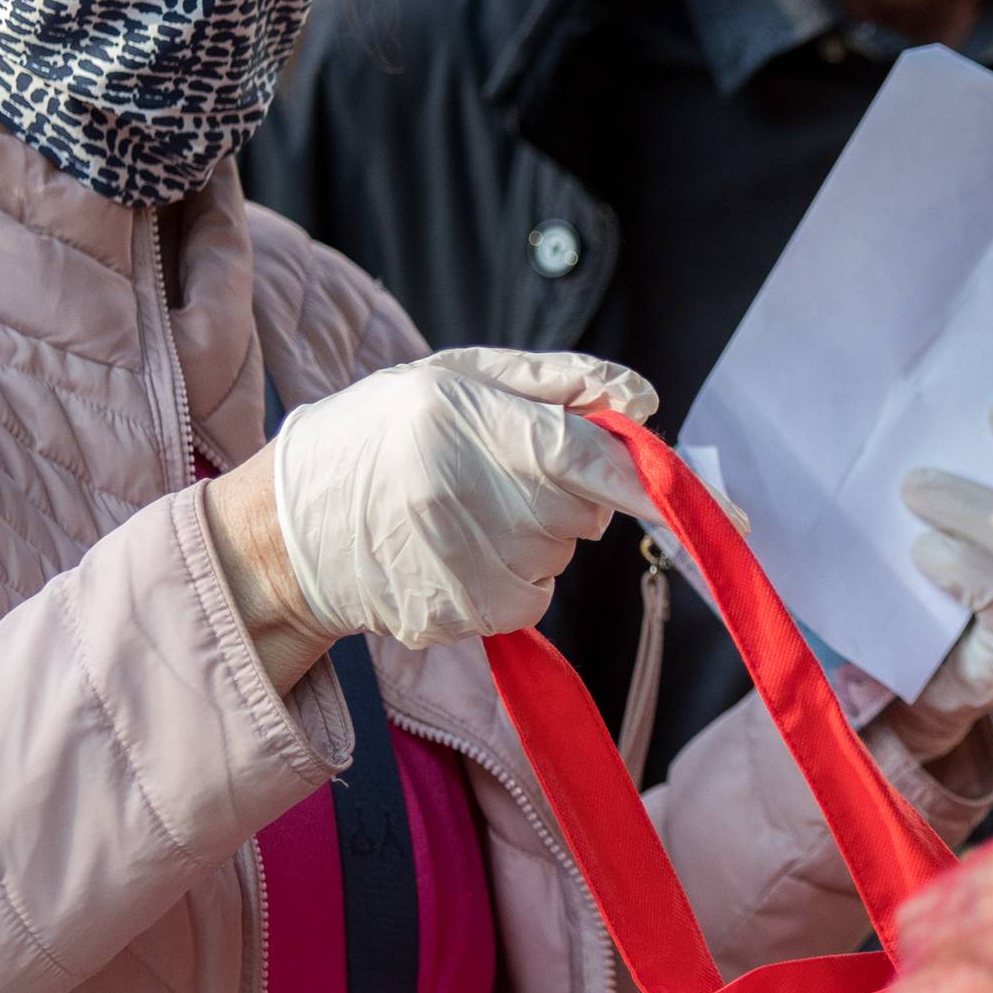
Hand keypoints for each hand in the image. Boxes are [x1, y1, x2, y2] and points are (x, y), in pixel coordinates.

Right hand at [272, 347, 664, 649]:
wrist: (286, 531)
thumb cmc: (375, 435)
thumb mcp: (448, 376)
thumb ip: (552, 380)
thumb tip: (641, 398)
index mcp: (467, 422)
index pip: (583, 454)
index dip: (644, 476)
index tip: (707, 505)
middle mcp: (470, 497)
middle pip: (585, 506)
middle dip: (567, 489)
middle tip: (499, 470)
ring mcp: (468, 565)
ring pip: (562, 552)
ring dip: (537, 532)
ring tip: (463, 508)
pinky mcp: (466, 615)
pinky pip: (533, 595)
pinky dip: (515, 575)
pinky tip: (459, 551)